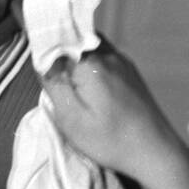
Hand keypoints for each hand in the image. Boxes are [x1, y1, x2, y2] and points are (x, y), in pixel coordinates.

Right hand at [43, 42, 188, 188]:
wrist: (155, 152)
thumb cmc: (110, 140)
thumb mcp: (71, 118)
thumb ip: (54, 83)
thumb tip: (42, 59)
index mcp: (90, 63)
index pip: (57, 37)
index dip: (43, 42)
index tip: (33, 49)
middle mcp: (109, 54)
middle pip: (74, 37)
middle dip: (58, 48)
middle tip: (49, 73)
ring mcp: (123, 61)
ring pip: (88, 45)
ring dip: (74, 56)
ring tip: (67, 80)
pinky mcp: (130, 71)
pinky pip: (102, 55)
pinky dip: (89, 62)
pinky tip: (88, 84)